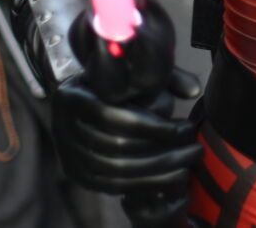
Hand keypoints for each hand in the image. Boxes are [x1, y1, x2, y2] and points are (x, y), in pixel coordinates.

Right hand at [53, 0, 203, 202]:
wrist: (86, 98)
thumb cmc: (116, 80)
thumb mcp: (135, 69)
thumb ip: (166, 74)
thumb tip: (193, 90)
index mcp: (71, 96)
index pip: (112, 116)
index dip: (152, 125)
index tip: (184, 127)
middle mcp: (62, 127)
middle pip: (116, 146)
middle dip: (161, 151)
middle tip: (193, 147)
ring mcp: (68, 154)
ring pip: (116, 170)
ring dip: (159, 170)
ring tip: (188, 161)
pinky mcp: (78, 174)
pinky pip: (113, 186)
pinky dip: (146, 184)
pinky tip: (171, 177)